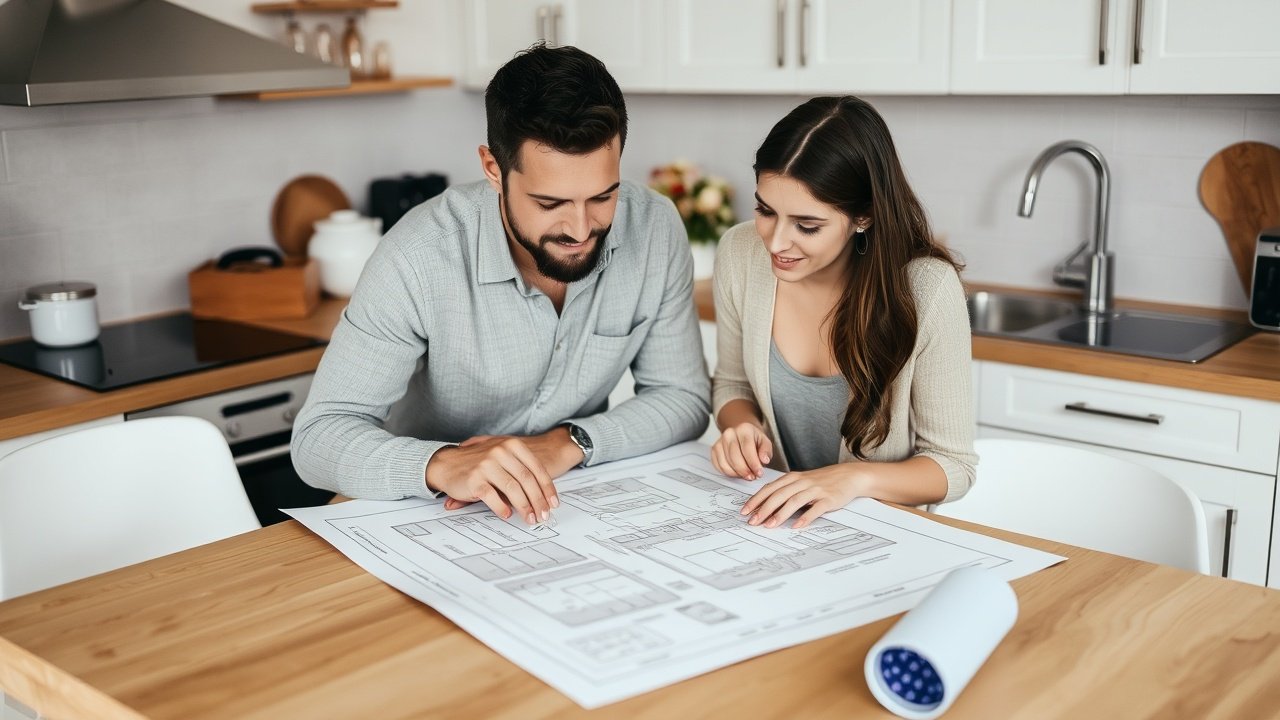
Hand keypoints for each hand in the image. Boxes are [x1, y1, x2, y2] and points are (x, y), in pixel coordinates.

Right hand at [426, 435, 557, 524]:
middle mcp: (501, 452)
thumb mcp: (502, 458)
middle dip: (538, 501)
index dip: (547, 489)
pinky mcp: (474, 479)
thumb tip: (542, 494)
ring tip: (529, 519)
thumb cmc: (478, 463)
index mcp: (512, 445)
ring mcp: (487, 465)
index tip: (553, 503)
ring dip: (524, 508)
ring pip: (513, 489)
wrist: (447, 464)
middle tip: (544, 515)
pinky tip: (508, 515)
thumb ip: (520, 470)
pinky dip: (502, 508)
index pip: (537, 469)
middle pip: (527, 480)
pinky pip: (493, 497)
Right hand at [711, 422, 772, 479]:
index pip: (747, 448)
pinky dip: (728, 473)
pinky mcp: (714, 450)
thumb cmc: (754, 441)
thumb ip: (766, 451)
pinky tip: (737, 473)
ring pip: (725, 462)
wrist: (742, 436)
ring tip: (745, 476)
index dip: (753, 463)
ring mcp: (719, 441)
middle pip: (734, 456)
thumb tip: (764, 460)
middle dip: (744, 470)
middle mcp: (729, 433)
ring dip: (736, 473)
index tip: (759, 473)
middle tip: (752, 477)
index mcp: (744, 429)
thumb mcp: (765, 443)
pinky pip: (718, 465)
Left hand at [740, 465, 862, 529]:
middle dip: (763, 509)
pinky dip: (806, 517)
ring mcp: (815, 490)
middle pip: (778, 495)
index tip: (744, 511)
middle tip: (753, 522)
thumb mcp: (801, 482)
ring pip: (794, 501)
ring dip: (780, 514)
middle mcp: (802, 482)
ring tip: (770, 525)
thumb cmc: (822, 481)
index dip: (756, 500)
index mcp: (792, 478)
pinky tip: (797, 526)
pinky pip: (815, 509)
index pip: (769, 489)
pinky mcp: (828, 499)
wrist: (849, 475)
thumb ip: (785, 491)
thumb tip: (765, 507)